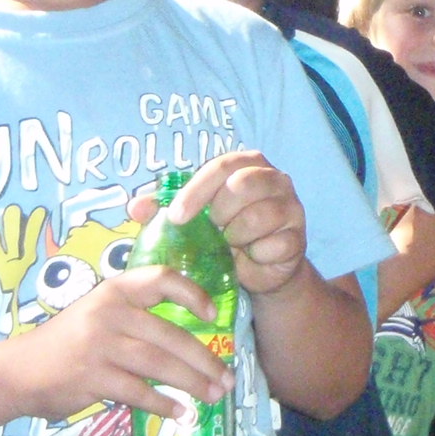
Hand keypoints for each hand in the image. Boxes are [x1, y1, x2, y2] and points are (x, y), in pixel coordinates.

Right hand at [2, 263, 230, 420]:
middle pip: (170, 335)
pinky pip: (139, 391)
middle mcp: (108, 312)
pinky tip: (180, 414)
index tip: (212, 315)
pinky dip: (163, 405)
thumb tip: (189, 344)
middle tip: (226, 378)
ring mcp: (99, 345)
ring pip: (159, 365)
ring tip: (213, 397)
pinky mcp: (92, 377)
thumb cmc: (67, 343)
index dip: (192, 294)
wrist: (18, 370)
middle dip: (204, 360)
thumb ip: (135, 318)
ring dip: (192, 384)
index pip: (160, 279)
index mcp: (114, 291)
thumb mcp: (97, 315)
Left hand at [132, 150, 312, 294]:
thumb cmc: (225, 234)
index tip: (177, 217)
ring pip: (259, 216)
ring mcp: (291, 207)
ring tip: (232, 245)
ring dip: (237, 237)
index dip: (197, 191)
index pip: (221, 166)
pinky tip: (251, 258)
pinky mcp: (299, 237)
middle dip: (220, 214)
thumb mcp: (194, 219)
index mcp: (246, 164)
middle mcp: (274, 179)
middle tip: (213, 231)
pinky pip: (274, 245)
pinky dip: (255, 257)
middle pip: (243, 186)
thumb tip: (135, 207)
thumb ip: (164, 209)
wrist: (260, 271)